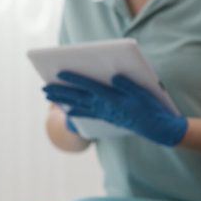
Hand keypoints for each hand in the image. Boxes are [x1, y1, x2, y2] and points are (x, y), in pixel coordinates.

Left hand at [43, 71, 187, 146]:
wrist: (157, 128)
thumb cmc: (151, 107)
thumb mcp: (143, 93)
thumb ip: (127, 84)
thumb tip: (114, 76)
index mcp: (113, 98)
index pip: (90, 86)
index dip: (75, 78)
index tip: (60, 72)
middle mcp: (106, 106)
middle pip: (79, 97)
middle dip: (61, 91)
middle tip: (44, 88)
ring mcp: (105, 113)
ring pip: (80, 105)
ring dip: (63, 100)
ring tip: (49, 95)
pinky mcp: (108, 117)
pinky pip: (88, 114)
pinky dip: (76, 111)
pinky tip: (68, 110)